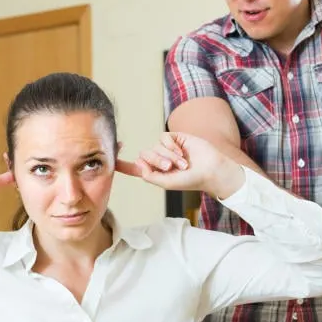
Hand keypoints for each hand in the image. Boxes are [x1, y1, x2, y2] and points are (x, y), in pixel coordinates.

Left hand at [116, 132, 243, 197]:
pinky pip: (164, 138)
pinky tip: (182, 153)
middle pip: (144, 155)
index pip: (135, 168)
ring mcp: (167, 148)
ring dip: (168, 156)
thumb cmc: (192, 180)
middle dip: (156, 161)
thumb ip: (151, 176)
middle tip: (171, 168)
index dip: (122, 164)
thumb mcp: (168, 183)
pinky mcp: (175, 138)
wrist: (211, 169)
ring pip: (155, 147)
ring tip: (182, 163)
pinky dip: (171, 146)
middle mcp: (159, 159)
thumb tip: (139, 164)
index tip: (111, 160)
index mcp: (156, 172)